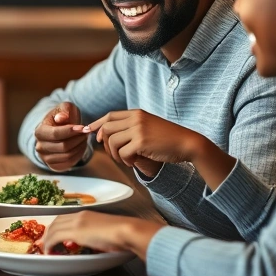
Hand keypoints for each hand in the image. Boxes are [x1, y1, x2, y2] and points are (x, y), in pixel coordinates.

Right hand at [33, 102, 87, 171]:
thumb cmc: (63, 117)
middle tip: (86, 132)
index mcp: (39, 131)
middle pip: (63, 146)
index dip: (71, 131)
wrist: (60, 129)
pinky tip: (81, 146)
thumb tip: (61, 118)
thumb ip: (64, 110)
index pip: (55, 134)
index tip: (84, 128)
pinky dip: (79, 155)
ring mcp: (45, 158)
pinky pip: (69, 163)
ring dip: (80, 147)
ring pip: (68, 156)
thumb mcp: (65, 108)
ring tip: (84, 138)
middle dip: (78, 139)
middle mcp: (40, 146)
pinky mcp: (53, 166)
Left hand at [42, 211, 162, 258]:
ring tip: (45, 249)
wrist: (127, 231)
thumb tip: (95, 243)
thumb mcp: (106, 232)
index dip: (56, 227)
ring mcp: (77, 222)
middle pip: (56, 221)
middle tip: (44, 242)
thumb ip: (96, 235)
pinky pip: (55, 236)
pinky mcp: (75, 231)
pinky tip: (49, 251)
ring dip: (47, 239)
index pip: (65, 218)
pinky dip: (49, 244)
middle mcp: (79, 215)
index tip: (52, 236)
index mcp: (87, 214)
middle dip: (48, 232)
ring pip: (53, 228)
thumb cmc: (123, 234)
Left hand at [83, 110, 206, 177]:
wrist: (187, 143)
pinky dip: (125, 160)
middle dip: (104, 143)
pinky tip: (133, 162)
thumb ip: (131, 126)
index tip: (89, 132)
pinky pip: (122, 153)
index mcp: (137, 113)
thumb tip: (106, 133)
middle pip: (106, 128)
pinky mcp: (141, 142)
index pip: (109, 116)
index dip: (97, 124)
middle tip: (112, 153)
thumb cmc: (168, 138)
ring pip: (112, 142)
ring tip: (125, 159)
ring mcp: (138, 129)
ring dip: (115, 154)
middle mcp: (136, 118)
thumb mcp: (148, 125)